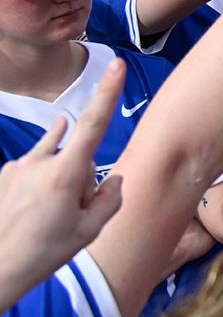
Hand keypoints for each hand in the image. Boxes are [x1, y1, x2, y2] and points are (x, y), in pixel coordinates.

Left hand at [0, 58, 124, 304]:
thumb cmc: (46, 252)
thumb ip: (111, 198)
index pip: (94, 125)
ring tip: (50, 214)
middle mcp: (40, 162)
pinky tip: (35, 207)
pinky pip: (36, 168)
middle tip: (74, 214)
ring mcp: (19, 166)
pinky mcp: (7, 172)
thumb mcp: (91, 230)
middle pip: (80, 157)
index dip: (108, 93)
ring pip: (57, 161)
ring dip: (62, 180)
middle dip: (84, 179)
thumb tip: (114, 180)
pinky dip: (42, 183)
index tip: (116, 64)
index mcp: (65, 175)